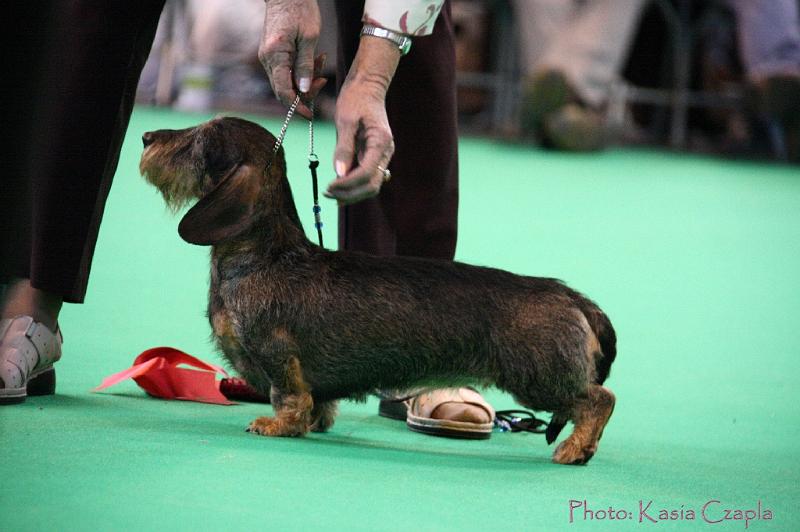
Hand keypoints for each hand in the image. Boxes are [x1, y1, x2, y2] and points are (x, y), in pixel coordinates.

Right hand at [259, 0, 325, 118]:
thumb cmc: (300, 10)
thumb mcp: (309, 38)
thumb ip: (306, 66)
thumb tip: (303, 90)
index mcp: (275, 55)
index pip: (283, 91)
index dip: (296, 106)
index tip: (309, 114)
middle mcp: (267, 59)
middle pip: (284, 90)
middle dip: (304, 92)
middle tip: (322, 81)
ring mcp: (268, 58)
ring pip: (286, 82)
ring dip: (305, 80)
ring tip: (320, 64)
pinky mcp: (273, 55)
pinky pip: (286, 72)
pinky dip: (300, 72)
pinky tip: (314, 62)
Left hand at [325, 36, 401, 204]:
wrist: (367, 86)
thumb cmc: (356, 98)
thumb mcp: (346, 120)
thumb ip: (343, 148)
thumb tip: (339, 173)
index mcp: (381, 143)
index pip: (366, 174)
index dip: (347, 185)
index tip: (327, 187)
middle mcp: (385, 152)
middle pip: (371, 186)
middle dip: (349, 194)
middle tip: (327, 195)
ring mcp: (381, 156)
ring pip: (370, 185)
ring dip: (351, 193)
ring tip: (330, 194)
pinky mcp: (374, 156)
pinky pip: (366, 177)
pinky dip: (353, 185)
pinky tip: (337, 186)